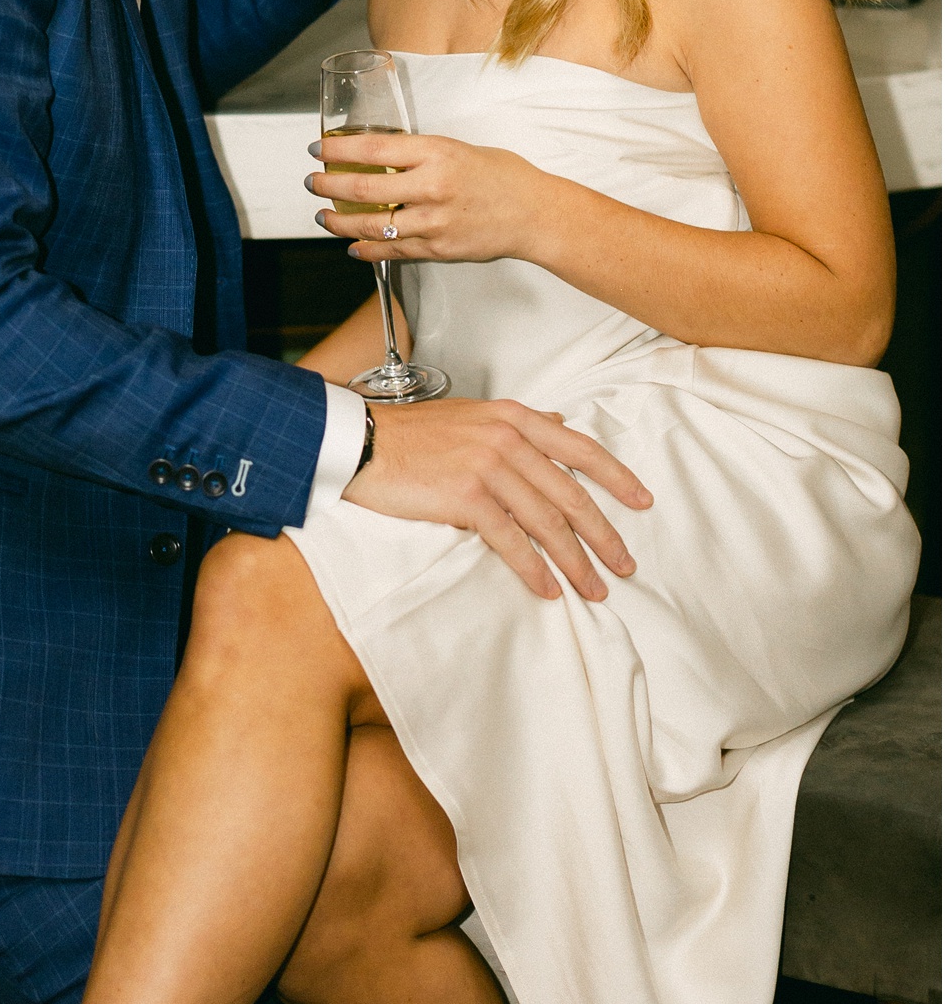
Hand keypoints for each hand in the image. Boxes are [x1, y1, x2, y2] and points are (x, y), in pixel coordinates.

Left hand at [309, 131, 554, 265]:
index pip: (373, 149)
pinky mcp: (437, 249)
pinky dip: (367, 249)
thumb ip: (419, 154)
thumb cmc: (501, 176)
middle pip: (363, 188)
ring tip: (323, 216)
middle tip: (313, 183)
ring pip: (371, 226)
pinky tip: (353, 245)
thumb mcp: (458, 149)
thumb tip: (379, 157)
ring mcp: (433, 222)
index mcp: (437, 153)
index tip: (319, 150)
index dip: (338, 149)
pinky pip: (392, 251)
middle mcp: (432, 187)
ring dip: (339, 222)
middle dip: (328, 186)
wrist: (534, 214)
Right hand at [341, 396, 651, 602]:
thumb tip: (557, 425)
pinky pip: (510, 540)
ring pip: (546, 521)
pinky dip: (533, 568)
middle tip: (624, 565)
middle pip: (570, 494)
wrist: (361, 442)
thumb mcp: (473, 415)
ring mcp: (488, 467)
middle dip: (603, 534)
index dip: (616, 478)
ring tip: (592, 588)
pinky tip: (548, 588)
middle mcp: (508, 439)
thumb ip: (518, 423)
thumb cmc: (411, 434)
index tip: (642, 502)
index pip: (580, 449)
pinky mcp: (466, 496)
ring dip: (575, 560)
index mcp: (514, 418)